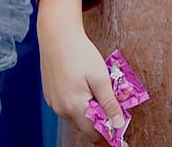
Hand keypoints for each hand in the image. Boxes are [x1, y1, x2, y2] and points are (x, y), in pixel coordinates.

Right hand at [36, 0, 127, 141]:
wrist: (57, 35)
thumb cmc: (80, 53)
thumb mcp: (101, 78)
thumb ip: (109, 103)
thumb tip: (117, 124)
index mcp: (74, 107)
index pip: (93, 132)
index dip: (109, 134)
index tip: (121, 137)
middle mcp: (61, 109)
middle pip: (84, 126)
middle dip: (100, 122)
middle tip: (115, 112)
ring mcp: (53, 102)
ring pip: (75, 117)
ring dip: (89, 112)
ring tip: (101, 96)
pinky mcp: (50, 94)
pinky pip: (67, 107)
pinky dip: (78, 105)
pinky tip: (86, 90)